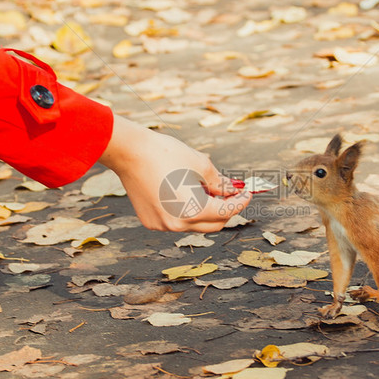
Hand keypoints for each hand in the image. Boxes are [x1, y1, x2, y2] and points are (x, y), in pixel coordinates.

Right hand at [98, 115, 251, 231]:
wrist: (130, 152)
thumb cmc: (167, 154)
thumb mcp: (201, 165)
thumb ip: (221, 183)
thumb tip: (233, 190)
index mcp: (194, 211)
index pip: (227, 212)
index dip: (241, 202)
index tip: (247, 193)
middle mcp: (178, 225)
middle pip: (213, 224)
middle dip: (225, 210)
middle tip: (231, 193)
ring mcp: (162, 225)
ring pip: (194, 224)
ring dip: (205, 211)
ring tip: (205, 189)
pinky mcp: (151, 221)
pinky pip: (176, 221)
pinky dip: (186, 211)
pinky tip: (183, 192)